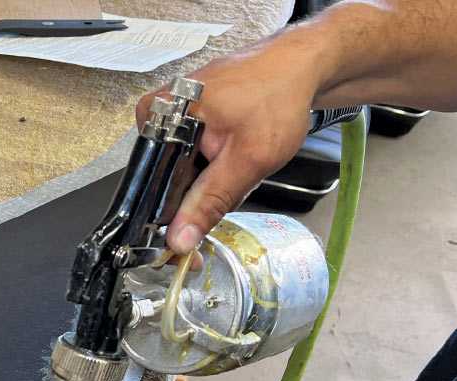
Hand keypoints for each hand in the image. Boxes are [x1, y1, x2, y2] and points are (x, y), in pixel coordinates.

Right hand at [137, 39, 322, 255]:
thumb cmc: (279, 95)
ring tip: (241, 157)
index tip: (193, 235)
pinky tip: (237, 148)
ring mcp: (176, 109)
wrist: (305, 65)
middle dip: (204, 191)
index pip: (151, 183)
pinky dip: (219, 161)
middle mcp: (160, 109)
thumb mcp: (247, 159)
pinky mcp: (191, 112)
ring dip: (215, 177)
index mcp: (159, 115)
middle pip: (169, 178)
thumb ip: (210, 202)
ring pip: (185, 170)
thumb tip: (179, 239)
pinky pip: (194, 153)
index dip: (171, 215)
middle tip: (238, 176)